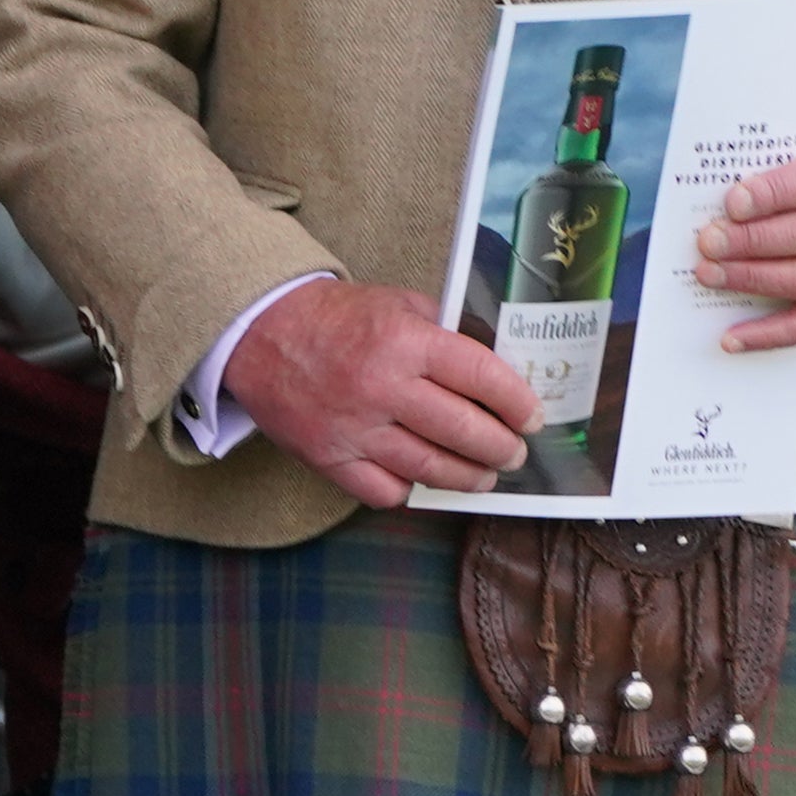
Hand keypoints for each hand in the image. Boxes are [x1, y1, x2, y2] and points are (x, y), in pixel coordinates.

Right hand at [222, 279, 541, 508]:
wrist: (261, 334)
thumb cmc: (340, 317)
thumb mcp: (400, 304)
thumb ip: (445, 333)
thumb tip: (496, 366)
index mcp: (406, 342)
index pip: (479, 375)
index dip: (515, 401)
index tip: (533, 417)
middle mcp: (382, 388)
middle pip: (460, 430)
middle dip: (499, 447)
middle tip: (516, 454)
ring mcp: (353, 428)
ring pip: (426, 468)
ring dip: (466, 477)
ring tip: (486, 477)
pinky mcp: (327, 458)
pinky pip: (381, 490)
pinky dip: (409, 491)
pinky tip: (426, 482)